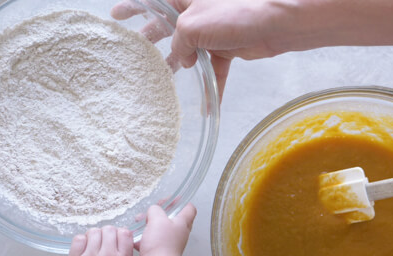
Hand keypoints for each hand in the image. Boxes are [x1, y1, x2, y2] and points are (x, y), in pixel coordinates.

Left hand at [66, 226, 133, 255]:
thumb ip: (125, 254)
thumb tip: (122, 237)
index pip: (124, 232)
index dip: (121, 234)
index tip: (118, 239)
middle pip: (109, 229)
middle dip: (108, 234)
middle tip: (105, 243)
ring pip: (93, 232)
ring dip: (95, 237)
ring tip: (94, 247)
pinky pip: (78, 239)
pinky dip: (82, 241)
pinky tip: (84, 250)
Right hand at [111, 0, 299, 98]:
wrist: (276, 23)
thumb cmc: (233, 12)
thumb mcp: (191, 26)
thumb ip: (177, 43)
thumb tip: (181, 59)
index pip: (153, 0)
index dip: (133, 6)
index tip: (115, 15)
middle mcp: (197, 10)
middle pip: (168, 25)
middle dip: (152, 38)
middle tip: (137, 51)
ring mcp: (214, 29)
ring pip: (190, 49)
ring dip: (179, 65)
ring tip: (163, 80)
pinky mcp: (230, 46)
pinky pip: (215, 68)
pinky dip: (213, 86)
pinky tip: (207, 107)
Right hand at [134, 203, 196, 255]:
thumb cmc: (161, 246)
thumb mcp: (157, 220)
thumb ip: (155, 210)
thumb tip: (153, 210)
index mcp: (182, 223)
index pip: (189, 208)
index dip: (180, 202)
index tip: (169, 199)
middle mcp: (178, 233)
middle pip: (172, 218)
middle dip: (159, 212)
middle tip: (150, 211)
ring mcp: (169, 242)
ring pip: (160, 229)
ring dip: (148, 224)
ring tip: (138, 222)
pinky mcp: (159, 251)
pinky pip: (151, 241)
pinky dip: (142, 238)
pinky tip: (134, 237)